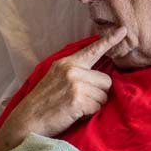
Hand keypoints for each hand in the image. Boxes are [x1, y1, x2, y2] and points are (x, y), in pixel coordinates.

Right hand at [0, 27, 126, 150]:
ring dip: (93, 105)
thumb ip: (74, 72)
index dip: (109, 41)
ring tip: (75, 107)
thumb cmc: (42, 103)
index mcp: (67, 63)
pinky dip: (89, 114)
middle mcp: (72, 70)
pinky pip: (97, 107)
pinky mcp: (77, 100)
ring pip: (103, 96)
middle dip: (98, 93)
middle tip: (80, 100)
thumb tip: (99, 78)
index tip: (123, 30)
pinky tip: (74, 113)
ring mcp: (75, 84)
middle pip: (106, 80)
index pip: (92, 50)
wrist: (27, 120)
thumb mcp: (55, 79)